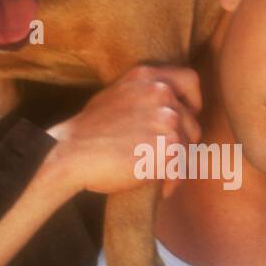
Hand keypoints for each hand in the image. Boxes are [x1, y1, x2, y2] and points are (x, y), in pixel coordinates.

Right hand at [45, 63, 202, 197]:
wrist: (72, 154)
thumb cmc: (88, 131)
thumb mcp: (115, 94)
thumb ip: (143, 94)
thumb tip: (166, 106)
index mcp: (147, 76)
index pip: (190, 80)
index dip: (193, 100)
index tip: (188, 115)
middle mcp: (160, 93)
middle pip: (191, 121)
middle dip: (182, 142)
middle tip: (165, 158)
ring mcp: (166, 119)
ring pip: (189, 146)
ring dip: (176, 164)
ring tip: (160, 176)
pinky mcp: (168, 147)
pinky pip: (182, 168)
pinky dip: (172, 182)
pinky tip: (160, 188)